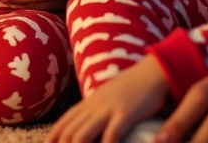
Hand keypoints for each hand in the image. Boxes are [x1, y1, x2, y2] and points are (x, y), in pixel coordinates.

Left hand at [49, 55, 169, 142]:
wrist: (153, 71)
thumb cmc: (133, 89)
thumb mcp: (109, 98)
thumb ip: (96, 112)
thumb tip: (85, 126)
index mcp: (89, 102)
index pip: (64, 123)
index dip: (53, 138)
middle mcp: (94, 105)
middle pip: (69, 132)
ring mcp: (108, 108)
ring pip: (82, 135)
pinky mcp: (125, 113)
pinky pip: (111, 135)